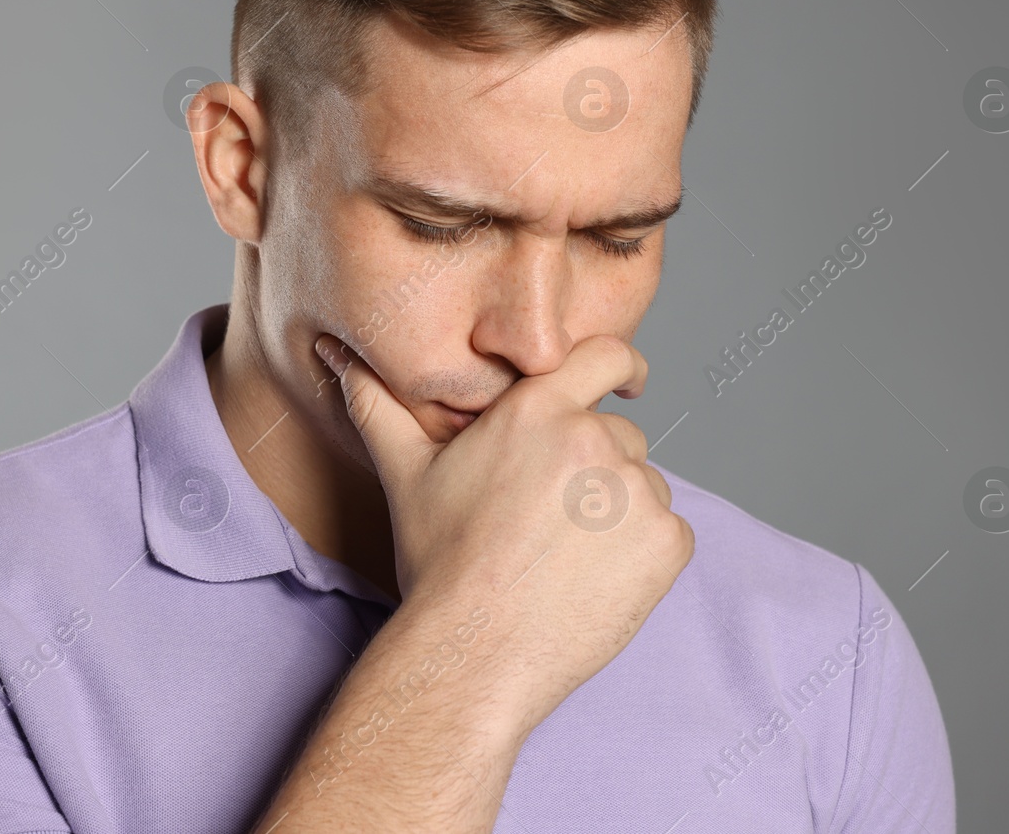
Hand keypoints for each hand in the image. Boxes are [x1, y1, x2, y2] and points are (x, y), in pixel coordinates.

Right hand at [315, 332, 694, 732]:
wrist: (475, 652)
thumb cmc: (440, 562)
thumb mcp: (406, 474)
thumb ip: (379, 405)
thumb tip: (339, 358)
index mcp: (538, 410)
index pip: (606, 356)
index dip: (623, 367)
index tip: (630, 382)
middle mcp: (594, 440)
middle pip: (620, 434)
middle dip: (596, 466)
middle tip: (552, 518)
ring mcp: (637, 492)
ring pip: (644, 484)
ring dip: (618, 510)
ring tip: (565, 554)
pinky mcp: (666, 543)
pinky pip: (668, 531)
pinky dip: (642, 552)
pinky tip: (594, 578)